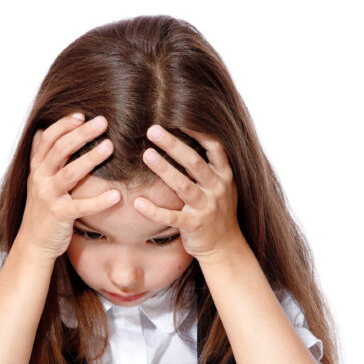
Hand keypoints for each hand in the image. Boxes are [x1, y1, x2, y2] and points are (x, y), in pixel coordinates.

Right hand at [16, 113, 119, 259]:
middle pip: (60, 150)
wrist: (34, 243)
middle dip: (81, 134)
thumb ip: (41, 156)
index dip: (64, 125)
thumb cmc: (42, 209)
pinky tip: (116, 195)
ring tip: (110, 146)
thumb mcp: (38, 180)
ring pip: (69, 173)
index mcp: (38, 168)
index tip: (82, 114)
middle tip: (102, 122)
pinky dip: (99, 201)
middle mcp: (41, 179)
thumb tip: (41, 130)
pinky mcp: (59, 216)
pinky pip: (81, 206)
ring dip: (90, 159)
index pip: (48, 139)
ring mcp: (48, 197)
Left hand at [134, 125, 244, 260]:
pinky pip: (171, 217)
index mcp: (224, 175)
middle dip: (173, 144)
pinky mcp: (194, 226)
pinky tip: (138, 202)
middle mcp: (217, 189)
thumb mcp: (222, 185)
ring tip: (146, 155)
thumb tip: (187, 137)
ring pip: (183, 186)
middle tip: (152, 130)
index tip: (177, 117)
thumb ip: (209, 165)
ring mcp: (206, 208)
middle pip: (194, 162)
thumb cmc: (218, 211)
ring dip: (164, 169)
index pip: (214, 147)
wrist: (225, 246)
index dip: (197, 131)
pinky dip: (154, 210)